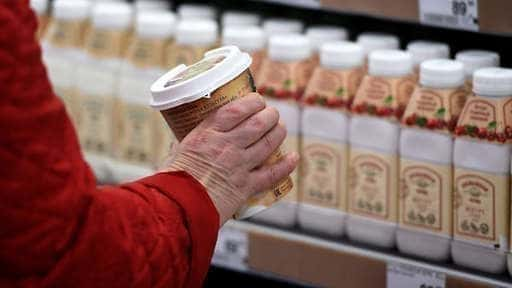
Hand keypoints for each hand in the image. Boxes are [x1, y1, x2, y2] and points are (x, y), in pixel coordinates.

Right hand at [165, 93, 298, 223]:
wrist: (176, 209)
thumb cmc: (170, 182)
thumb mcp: (175, 154)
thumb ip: (185, 145)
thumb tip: (182, 142)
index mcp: (207, 134)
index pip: (236, 109)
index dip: (252, 102)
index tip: (257, 100)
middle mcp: (226, 146)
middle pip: (258, 123)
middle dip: (270, 115)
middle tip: (272, 114)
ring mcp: (239, 165)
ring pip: (268, 143)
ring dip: (279, 133)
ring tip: (281, 128)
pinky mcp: (245, 187)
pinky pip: (272, 174)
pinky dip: (285, 165)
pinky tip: (293, 157)